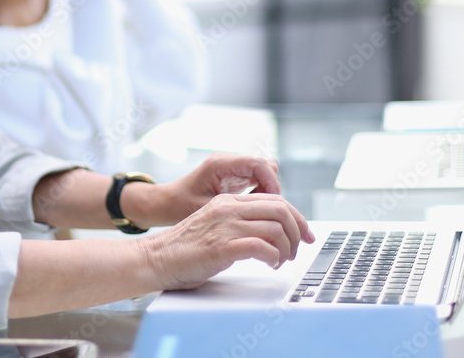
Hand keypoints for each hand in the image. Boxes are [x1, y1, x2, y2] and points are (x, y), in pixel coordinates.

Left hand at [122, 153, 283, 226]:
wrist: (165, 203)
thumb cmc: (179, 206)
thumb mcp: (206, 209)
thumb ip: (233, 208)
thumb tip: (262, 216)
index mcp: (221, 164)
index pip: (259, 165)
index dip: (272, 184)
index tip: (275, 205)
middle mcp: (229, 162)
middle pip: (267, 167)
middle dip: (275, 189)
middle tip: (275, 214)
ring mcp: (233, 169)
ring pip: (265, 173)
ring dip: (270, 193)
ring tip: (267, 216)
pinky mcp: (235, 177)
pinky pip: (258, 180)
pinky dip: (263, 195)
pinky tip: (258, 213)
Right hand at [138, 193, 312, 290]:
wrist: (155, 258)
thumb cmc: (185, 249)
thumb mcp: (215, 225)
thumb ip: (239, 222)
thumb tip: (272, 232)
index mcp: (227, 200)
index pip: (275, 200)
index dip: (298, 217)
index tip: (307, 234)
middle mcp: (228, 208)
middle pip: (280, 209)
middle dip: (298, 231)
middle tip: (297, 250)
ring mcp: (224, 226)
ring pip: (275, 228)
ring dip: (286, 248)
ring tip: (281, 260)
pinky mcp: (220, 247)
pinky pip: (261, 246)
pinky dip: (273, 256)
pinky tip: (270, 264)